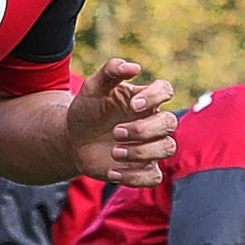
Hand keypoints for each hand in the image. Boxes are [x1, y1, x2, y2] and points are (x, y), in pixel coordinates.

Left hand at [64, 59, 176, 187]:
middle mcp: (152, 122)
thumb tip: (134, 67)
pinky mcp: (144, 169)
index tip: (134, 105)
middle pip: (169, 123)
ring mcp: (151, 146)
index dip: (155, 96)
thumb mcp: (92, 88)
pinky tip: (112, 171)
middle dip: (144, 130)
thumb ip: (110, 72)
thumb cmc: (87, 110)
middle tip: (115, 132)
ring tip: (114, 152)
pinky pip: (154, 177)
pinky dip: (134, 177)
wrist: (74, 140)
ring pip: (167, 149)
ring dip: (141, 152)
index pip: (165, 90)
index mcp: (144, 99)